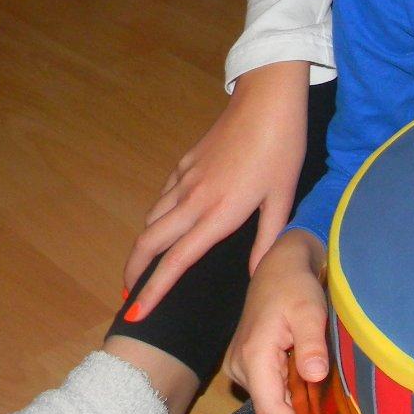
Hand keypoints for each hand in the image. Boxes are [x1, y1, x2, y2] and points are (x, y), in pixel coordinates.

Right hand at [124, 61, 312, 319]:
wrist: (267, 101)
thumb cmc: (282, 149)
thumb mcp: (283, 197)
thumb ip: (267, 238)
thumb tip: (255, 273)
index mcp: (219, 214)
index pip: (177, 260)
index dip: (154, 290)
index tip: (137, 312)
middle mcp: (193, 199)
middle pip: (149, 242)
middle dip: (134, 271)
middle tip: (129, 294)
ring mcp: (185, 179)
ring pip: (152, 218)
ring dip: (143, 245)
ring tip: (144, 265)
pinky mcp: (185, 162)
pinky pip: (163, 196)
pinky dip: (157, 216)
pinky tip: (165, 223)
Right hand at [226, 231, 329, 413]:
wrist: (279, 265)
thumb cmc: (295, 285)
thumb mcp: (310, 311)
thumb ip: (311, 344)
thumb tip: (315, 376)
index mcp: (253, 356)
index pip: (269, 409)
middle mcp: (240, 365)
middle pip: (270, 406)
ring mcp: (240, 365)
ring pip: (270, 397)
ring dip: (295, 399)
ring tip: (324, 392)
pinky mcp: (247, 363)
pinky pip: (268, 386)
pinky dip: (288, 387)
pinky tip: (310, 377)